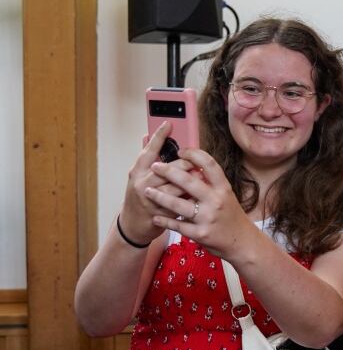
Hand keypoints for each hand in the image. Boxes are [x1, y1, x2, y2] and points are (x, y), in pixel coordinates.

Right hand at [119, 121, 194, 243]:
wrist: (132, 226)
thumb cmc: (139, 196)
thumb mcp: (139, 176)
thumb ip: (147, 158)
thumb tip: (148, 135)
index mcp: (137, 171)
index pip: (148, 150)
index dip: (158, 136)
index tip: (169, 123)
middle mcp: (141, 183)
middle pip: (167, 169)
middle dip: (184, 164)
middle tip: (195, 161)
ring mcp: (150, 199)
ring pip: (175, 187)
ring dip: (190, 182)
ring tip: (201, 178)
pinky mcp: (159, 213)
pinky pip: (179, 204)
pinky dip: (190, 199)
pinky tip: (198, 196)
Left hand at [142, 148, 256, 258]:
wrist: (242, 242)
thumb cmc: (231, 216)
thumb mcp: (226, 196)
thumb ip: (211, 183)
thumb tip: (191, 165)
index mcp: (223, 188)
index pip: (209, 165)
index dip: (194, 154)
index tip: (180, 151)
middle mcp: (216, 201)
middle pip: (189, 181)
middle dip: (168, 172)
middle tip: (155, 167)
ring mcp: (207, 218)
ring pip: (178, 204)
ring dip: (159, 197)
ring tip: (147, 191)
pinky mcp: (200, 234)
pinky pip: (177, 225)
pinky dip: (164, 220)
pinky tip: (155, 216)